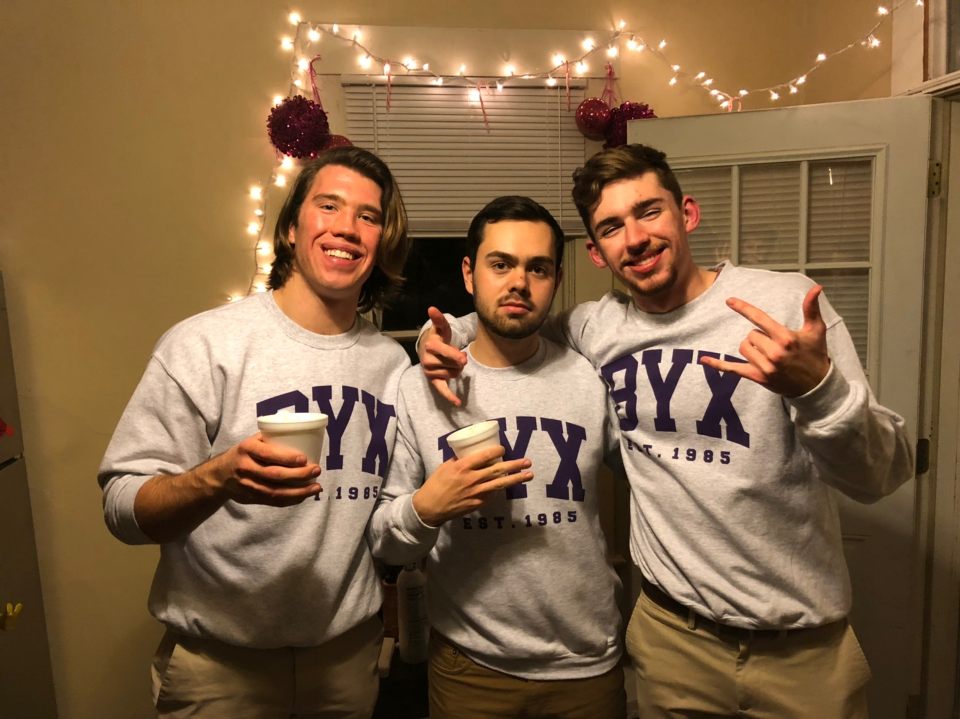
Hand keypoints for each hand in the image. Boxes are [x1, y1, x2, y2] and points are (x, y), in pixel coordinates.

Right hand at [203, 434, 322, 506]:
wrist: (219, 475)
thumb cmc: (244, 453)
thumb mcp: (251, 441)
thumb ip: (271, 438)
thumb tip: (302, 434)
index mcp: (246, 449)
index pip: (267, 455)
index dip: (286, 458)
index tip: (304, 459)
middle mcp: (245, 468)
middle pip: (274, 475)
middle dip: (299, 475)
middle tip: (316, 470)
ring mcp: (247, 485)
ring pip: (275, 492)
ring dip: (299, 492)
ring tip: (316, 487)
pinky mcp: (251, 498)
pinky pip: (273, 501)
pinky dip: (291, 500)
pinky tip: (304, 496)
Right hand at [412, 445, 533, 525]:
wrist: (430, 507)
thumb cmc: (436, 484)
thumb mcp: (445, 466)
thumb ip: (460, 460)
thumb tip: (472, 454)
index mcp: (462, 467)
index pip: (485, 456)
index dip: (497, 451)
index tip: (503, 449)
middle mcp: (472, 479)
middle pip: (498, 470)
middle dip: (514, 465)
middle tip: (527, 462)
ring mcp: (476, 493)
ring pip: (500, 484)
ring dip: (516, 479)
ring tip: (529, 475)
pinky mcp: (477, 504)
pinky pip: (492, 494)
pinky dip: (499, 489)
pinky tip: (507, 485)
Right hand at [419, 306, 466, 405]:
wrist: (427, 349)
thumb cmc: (438, 338)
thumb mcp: (441, 328)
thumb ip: (439, 320)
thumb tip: (432, 308)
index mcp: (431, 346)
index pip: (447, 352)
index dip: (455, 355)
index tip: (463, 358)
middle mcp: (428, 360)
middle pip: (454, 365)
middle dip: (459, 360)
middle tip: (457, 355)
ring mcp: (430, 372)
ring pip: (453, 375)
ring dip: (456, 369)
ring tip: (450, 362)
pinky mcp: (433, 381)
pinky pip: (442, 390)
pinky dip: (450, 396)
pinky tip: (458, 402)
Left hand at [699, 285, 829, 396]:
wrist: (816, 385)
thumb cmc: (815, 354)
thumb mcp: (816, 330)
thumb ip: (811, 308)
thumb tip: (816, 287)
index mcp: (786, 338)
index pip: (759, 318)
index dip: (743, 308)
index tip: (729, 300)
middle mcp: (774, 353)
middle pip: (750, 334)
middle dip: (760, 336)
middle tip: (776, 344)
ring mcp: (765, 367)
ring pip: (744, 347)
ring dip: (752, 347)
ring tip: (768, 353)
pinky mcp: (758, 377)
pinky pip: (733, 369)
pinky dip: (718, 364)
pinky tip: (704, 360)